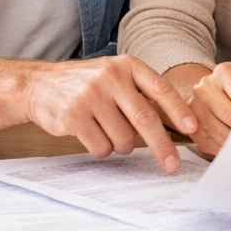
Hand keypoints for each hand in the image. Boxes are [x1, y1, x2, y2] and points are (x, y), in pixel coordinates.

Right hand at [20, 54, 197, 170]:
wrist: (38, 85)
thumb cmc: (85, 84)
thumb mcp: (115, 75)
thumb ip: (141, 93)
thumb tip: (177, 122)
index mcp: (127, 65)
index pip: (159, 89)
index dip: (178, 110)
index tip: (192, 128)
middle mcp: (110, 77)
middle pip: (145, 118)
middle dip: (162, 146)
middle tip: (172, 165)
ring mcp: (91, 95)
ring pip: (123, 138)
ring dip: (121, 145)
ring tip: (107, 131)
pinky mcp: (74, 115)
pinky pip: (101, 147)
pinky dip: (102, 149)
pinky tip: (91, 134)